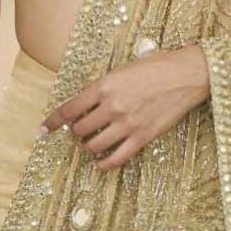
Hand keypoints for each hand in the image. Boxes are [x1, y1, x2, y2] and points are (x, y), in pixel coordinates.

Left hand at [43, 45, 209, 170]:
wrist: (186, 74)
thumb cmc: (156, 67)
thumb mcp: (122, 69)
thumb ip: (102, 87)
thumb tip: (85, 104)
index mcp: (104, 86)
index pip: (69, 108)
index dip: (53, 121)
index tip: (44, 129)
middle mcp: (112, 106)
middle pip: (80, 129)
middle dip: (75, 131)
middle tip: (79, 130)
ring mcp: (127, 123)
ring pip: (94, 145)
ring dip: (88, 146)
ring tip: (91, 142)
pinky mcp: (142, 136)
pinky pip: (117, 157)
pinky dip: (105, 164)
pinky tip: (100, 163)